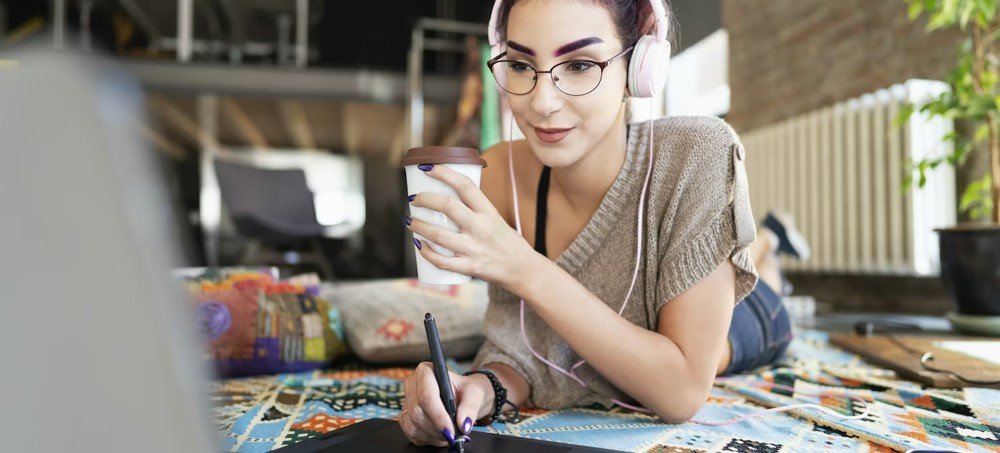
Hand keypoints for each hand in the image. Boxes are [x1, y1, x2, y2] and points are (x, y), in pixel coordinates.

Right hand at [399, 362, 493, 446]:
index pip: (426, 395)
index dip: (437, 415)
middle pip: (417, 412)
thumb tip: (463, 425)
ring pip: (413, 425)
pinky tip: (440, 436)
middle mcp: (412, 386)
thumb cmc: (466, 391)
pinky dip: (429, 440)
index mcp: (425, 372)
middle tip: (453, 435)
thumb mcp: (475, 393)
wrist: (463, 398)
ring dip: (434, 435)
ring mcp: (407, 403)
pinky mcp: (405, 419)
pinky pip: (412, 434)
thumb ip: (470, 407)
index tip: (450, 430)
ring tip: (450, 434)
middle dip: (437, 428)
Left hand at [406, 164, 534, 288]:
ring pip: (439, 235)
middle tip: (414, 198)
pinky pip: (442, 261)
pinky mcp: (470, 267)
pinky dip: (426, 252)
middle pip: (448, 206)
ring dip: (419, 226)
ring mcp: (474, 249)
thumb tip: (446, 197)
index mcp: (489, 212)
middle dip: (425, 199)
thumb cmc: (507, 241)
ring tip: (409, 221)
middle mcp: (481, 228)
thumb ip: (474, 209)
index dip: (443, 173)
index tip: (427, 168)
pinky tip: (418, 245)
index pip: (465, 185)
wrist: (523, 270)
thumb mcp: (495, 219)